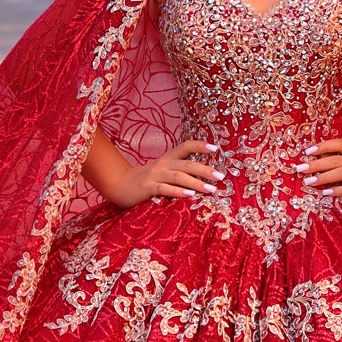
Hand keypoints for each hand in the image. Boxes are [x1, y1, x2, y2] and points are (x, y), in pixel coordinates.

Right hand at [90, 137, 224, 208]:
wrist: (120, 185)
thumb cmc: (147, 181)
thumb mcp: (164, 172)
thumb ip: (180, 173)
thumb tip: (205, 178)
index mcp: (168, 158)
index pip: (185, 146)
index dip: (199, 145)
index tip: (215, 148)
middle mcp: (162, 164)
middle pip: (186, 164)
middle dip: (205, 170)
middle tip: (220, 177)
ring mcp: (154, 175)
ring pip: (178, 176)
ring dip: (195, 183)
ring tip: (210, 189)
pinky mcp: (147, 188)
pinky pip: (164, 189)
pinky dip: (177, 192)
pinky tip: (189, 196)